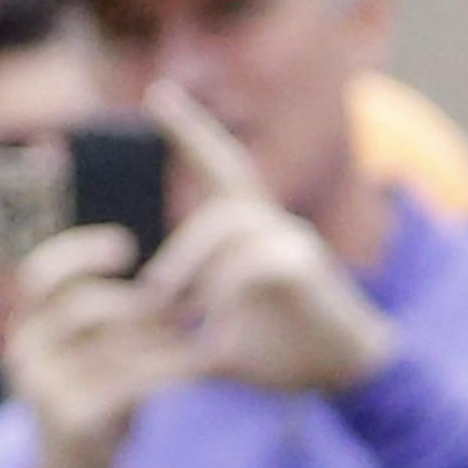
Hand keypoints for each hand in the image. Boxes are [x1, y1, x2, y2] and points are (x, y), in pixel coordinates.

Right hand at [7, 227, 195, 467]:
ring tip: (196, 338)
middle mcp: (25, 352)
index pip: (40, 275)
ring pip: (111, 343)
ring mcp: (44, 387)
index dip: (80, 253)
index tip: (126, 247)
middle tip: (186, 308)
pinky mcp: (72, 417)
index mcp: (27, 325)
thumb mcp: (88, 348)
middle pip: (84, 305)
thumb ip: (107, 311)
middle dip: (141, 303)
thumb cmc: (94, 395)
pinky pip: (128, 380)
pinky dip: (169, 369)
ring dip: (161, 337)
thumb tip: (160, 271)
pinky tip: (198, 369)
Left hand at [141, 85, 393, 397]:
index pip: (223, 167)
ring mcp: (294, 242)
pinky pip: (257, 261)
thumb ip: (178, 332)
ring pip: (232, 219)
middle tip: (154, 188)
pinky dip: (224, 288)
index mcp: (251, 235)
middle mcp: (274, 226)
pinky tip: (208, 319)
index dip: (193, 131)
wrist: (345, 375)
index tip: (160, 93)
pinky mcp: (308, 270)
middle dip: (193, 151)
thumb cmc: (281, 353)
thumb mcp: (216, 343)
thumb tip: (122, 336)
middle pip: (230, 171)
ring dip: (187, 260)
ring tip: (159, 299)